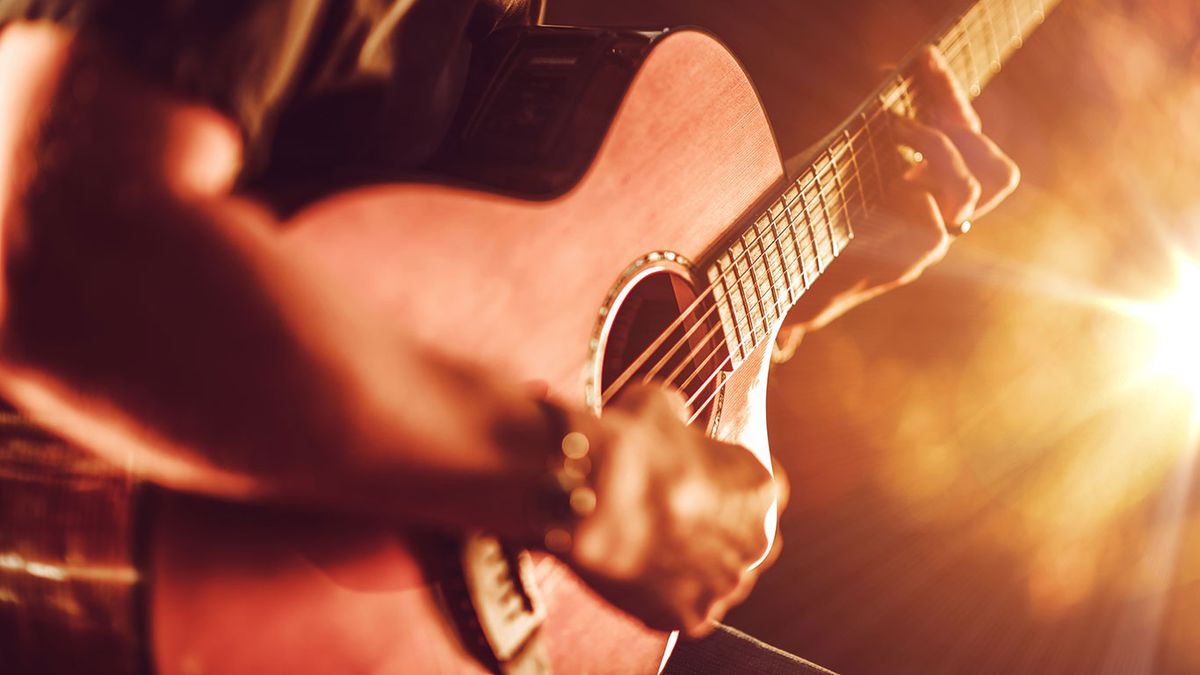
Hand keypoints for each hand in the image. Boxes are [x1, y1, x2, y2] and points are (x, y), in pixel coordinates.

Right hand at [561, 385, 778, 636]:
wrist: (590, 497)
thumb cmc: (629, 445)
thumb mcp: (659, 406)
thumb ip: (678, 419)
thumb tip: (673, 417)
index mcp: (762, 487)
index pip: (753, 487)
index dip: (720, 481)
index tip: (691, 479)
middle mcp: (758, 541)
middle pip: (740, 538)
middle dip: (711, 529)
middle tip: (669, 516)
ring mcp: (725, 586)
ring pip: (713, 577)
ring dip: (689, 565)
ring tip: (647, 545)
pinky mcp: (691, 619)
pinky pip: (681, 606)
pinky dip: (660, 594)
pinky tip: (634, 570)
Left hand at [784, 46, 1020, 331]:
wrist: (790, 276)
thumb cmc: (816, 216)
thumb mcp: (853, 165)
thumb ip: (880, 133)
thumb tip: (885, 70)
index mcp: (936, 194)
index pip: (975, 144)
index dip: (953, 97)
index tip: (925, 59)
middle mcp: (944, 222)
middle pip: (999, 174)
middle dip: (958, 127)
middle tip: (907, 113)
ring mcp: (932, 244)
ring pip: (972, 191)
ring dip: (933, 149)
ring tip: (891, 132)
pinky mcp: (911, 262)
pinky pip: (930, 219)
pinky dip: (900, 191)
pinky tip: (868, 186)